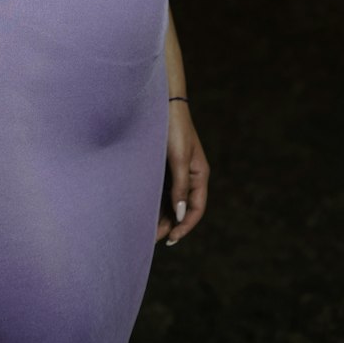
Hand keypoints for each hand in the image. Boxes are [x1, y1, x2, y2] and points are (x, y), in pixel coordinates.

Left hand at [156, 104, 208, 245]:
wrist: (162, 104)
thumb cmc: (173, 129)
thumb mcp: (178, 159)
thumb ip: (180, 187)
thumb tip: (179, 214)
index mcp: (199, 174)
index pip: (196, 208)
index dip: (185, 225)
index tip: (171, 237)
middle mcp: (190, 175)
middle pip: (182, 207)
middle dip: (170, 223)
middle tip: (153, 238)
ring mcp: (177, 171)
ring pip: (171, 200)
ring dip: (161, 214)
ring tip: (146, 230)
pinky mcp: (164, 166)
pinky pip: (162, 190)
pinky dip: (155, 201)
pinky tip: (143, 210)